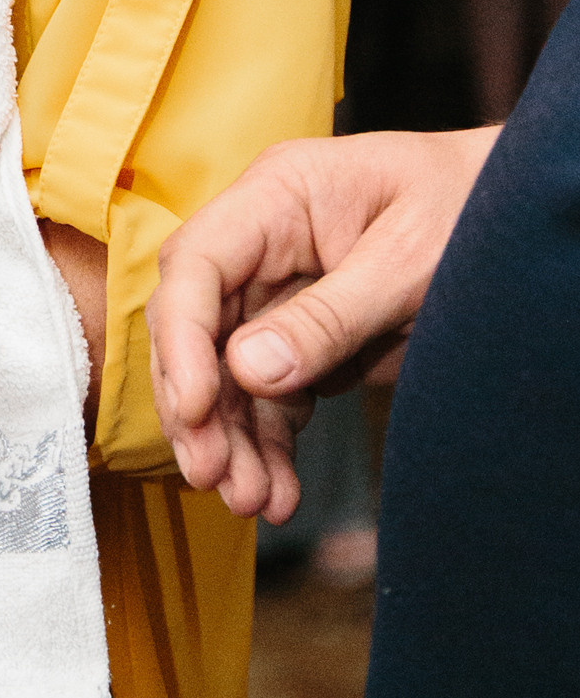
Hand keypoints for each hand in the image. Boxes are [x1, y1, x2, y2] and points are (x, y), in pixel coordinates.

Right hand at [147, 128, 494, 520]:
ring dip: (232, 440)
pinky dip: (268, 444)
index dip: (182, 339)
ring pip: (226, 372)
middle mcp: (261, 241)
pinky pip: (269, 394)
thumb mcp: (411, 262)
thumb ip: (331, 316)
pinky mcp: (299, 334)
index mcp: (278, 196)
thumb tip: (249, 372)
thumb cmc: (471, 212)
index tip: (196, 409)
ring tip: (250, 501)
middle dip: (200, 406)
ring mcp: (276, 289)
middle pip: (198, 326)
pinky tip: (277, 491)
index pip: (196, 265)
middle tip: (214, 475)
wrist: (514, 219)